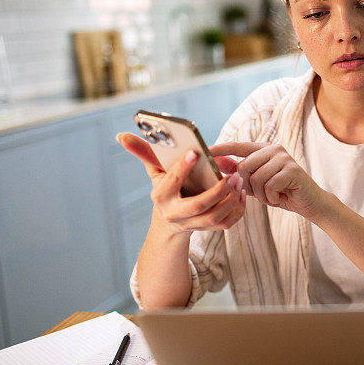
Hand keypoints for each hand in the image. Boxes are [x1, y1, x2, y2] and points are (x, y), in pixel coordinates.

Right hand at [116, 133, 246, 235]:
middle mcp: (175, 214)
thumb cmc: (166, 187)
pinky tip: (242, 194)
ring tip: (239, 181)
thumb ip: (144, 153)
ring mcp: (192, 224)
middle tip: (231, 174)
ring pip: (215, 217)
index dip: (182, 167)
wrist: (169, 221)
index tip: (195, 151)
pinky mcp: (207, 229)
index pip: (172, 181)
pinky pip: (226, 223)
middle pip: (198, 206)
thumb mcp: (155, 171)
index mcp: (161, 196)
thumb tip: (122, 135)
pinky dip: (238, 210)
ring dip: (231, 200)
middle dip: (217, 191)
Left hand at [209, 142, 334, 221]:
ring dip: (262, 194)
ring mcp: (284, 158)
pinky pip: (269, 186)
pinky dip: (272, 198)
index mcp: (264, 149)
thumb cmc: (281, 192)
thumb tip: (216, 163)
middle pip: (244, 166)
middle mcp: (274, 149)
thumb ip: (239, 173)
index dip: (220, 149)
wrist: (309, 203)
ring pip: (256, 178)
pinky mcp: (292, 170)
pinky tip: (281, 197)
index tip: (204, 150)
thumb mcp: (257, 183)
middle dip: (248, 186)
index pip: (237, 146)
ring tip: (273, 196)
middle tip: (262, 194)